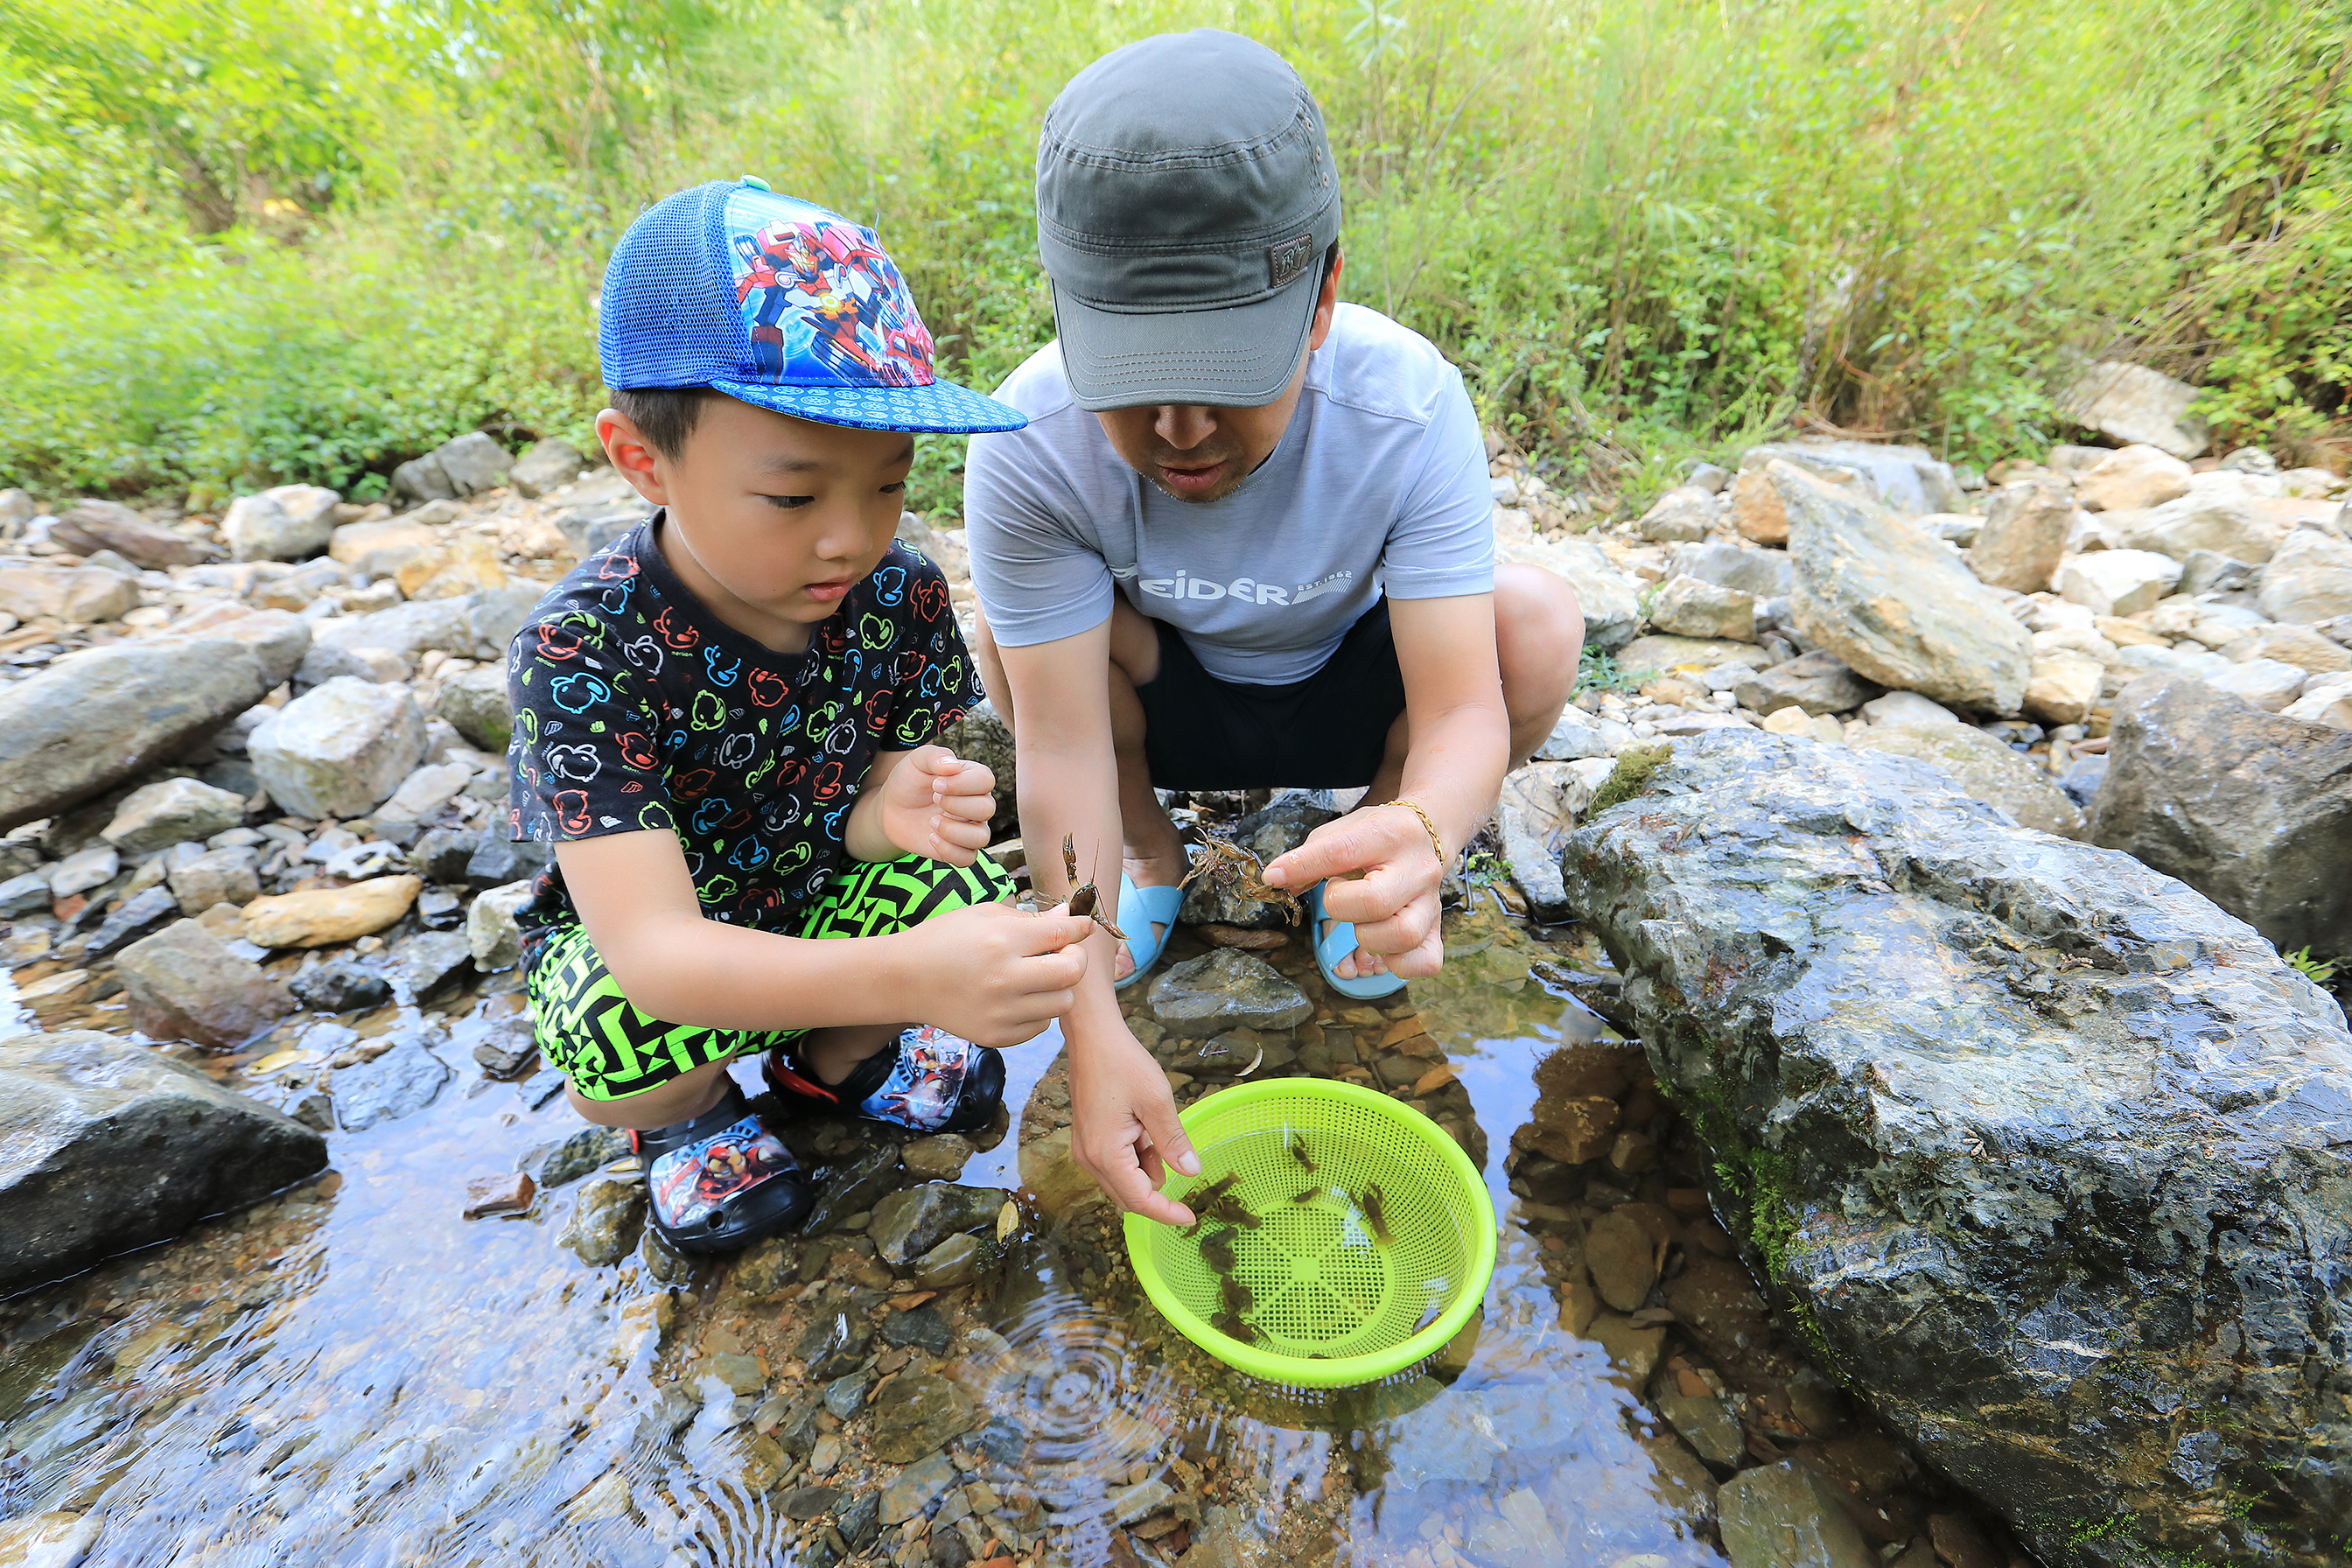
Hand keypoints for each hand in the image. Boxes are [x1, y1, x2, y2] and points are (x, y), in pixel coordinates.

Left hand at [879, 744, 995, 864]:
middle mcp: (977, 804)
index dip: (962, 784)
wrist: (892, 808)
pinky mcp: (958, 849)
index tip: (935, 784)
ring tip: (932, 822)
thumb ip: (934, 756)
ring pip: (982, 837)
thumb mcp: (916, 761)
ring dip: (954, 831)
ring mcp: (970, 828)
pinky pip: (968, 859)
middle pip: (987, 808)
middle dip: (956, 805)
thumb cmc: (909, 781)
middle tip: (934, 799)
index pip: (986, 780)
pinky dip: (949, 851)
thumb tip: (953, 765)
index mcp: (972, 778)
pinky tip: (932, 838)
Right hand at [900, 903, 1092, 1047]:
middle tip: (1059, 952)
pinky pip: (1041, 1025)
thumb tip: (1071, 920)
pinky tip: (1018, 996)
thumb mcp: (984, 915)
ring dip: (1058, 986)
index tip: (1082, 925)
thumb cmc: (944, 939)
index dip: (1080, 928)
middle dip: (1074, 958)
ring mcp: (1001, 1013)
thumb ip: (1031, 919)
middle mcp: (1004, 979)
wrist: (904, 979)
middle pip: (1072, 973)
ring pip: (1063, 1002)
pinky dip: (1039, 1009)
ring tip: (1037, 975)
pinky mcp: (997, 1036)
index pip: (1063, 935)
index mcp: (1001, 941)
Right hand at [1068, 1024, 1200, 1226]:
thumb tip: (1191, 1173)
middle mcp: (1090, 1158)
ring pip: (1123, 1180)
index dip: (1166, 1213)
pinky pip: (1115, 1163)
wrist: (1093, 1037)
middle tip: (1177, 1157)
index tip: (1191, 1218)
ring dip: (1146, 1167)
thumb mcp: (1157, 1101)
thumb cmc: (1123, 1064)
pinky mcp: (1088, 1139)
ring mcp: (1086, 1149)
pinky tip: (1144, 1126)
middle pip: (1129, 1196)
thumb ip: (1173, 1141)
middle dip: (1157, 1187)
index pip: (1140, 1200)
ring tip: (1155, 1128)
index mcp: (1106, 1154)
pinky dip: (1136, 1156)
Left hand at [1261, 804, 1445, 980]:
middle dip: (1341, 906)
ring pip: (1403, 936)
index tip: (1275, 877)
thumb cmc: (1375, 836)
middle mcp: (1417, 869)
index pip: (1342, 852)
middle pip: (1375, 902)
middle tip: (1340, 895)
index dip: (1302, 867)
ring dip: (1369, 937)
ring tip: (1362, 921)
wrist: (1426, 837)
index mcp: (1389, 834)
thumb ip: (1308, 856)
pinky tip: (1382, 946)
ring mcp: (1431, 902)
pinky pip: (1425, 961)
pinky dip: (1398, 963)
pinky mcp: (1437, 929)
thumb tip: (1278, 883)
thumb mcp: (1341, 832)